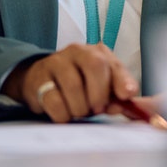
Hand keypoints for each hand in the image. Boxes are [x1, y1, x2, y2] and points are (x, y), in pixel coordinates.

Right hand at [3, 43, 138, 122]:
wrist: (40, 79)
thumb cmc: (77, 83)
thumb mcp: (100, 85)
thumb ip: (114, 96)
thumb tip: (122, 106)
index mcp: (98, 52)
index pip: (115, 65)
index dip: (123, 81)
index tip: (127, 95)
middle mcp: (78, 52)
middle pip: (95, 66)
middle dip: (99, 94)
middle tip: (97, 109)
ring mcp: (57, 62)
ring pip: (74, 85)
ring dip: (81, 107)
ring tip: (80, 112)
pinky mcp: (39, 79)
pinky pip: (54, 100)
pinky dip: (63, 113)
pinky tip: (65, 115)